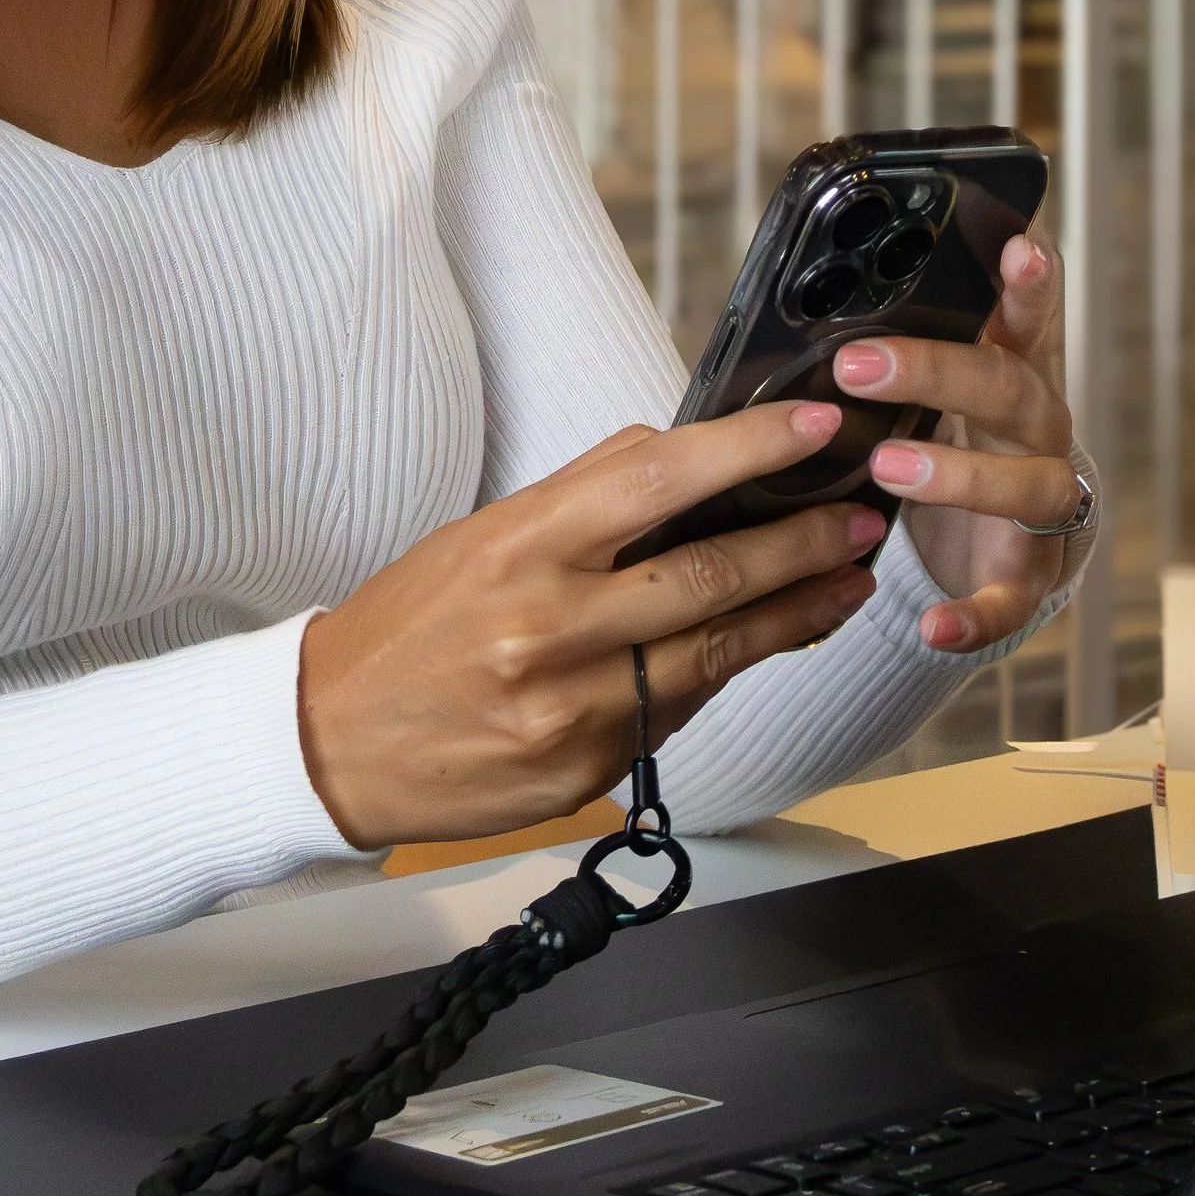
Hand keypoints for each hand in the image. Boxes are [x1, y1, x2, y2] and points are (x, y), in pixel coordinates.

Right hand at [295, 401, 885, 849]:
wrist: (332, 742)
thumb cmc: (411, 624)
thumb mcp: (483, 536)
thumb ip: (584, 500)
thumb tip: (680, 455)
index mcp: (521, 546)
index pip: (659, 479)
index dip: (749, 449)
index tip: (815, 426)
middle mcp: (552, 626)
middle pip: (712, 575)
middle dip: (804, 541)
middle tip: (861, 515)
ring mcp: (575, 708)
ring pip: (717, 653)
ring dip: (796, 614)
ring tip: (846, 580)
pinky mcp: (589, 770)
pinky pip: (676, 713)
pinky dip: (723, 673)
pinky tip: (762, 644)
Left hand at [836, 232, 1081, 655]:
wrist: (997, 533)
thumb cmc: (952, 432)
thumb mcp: (932, 382)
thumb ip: (897, 339)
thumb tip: (804, 293)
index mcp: (1011, 369)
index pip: (1025, 316)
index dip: (1029, 283)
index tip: (1020, 242)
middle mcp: (1038, 428)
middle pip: (1009, 389)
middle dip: (936, 373)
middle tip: (857, 365)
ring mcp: (1041, 503)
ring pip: (1028, 487)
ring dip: (959, 476)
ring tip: (886, 467)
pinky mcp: (1028, 573)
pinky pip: (1013, 598)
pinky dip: (976, 613)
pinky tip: (934, 626)